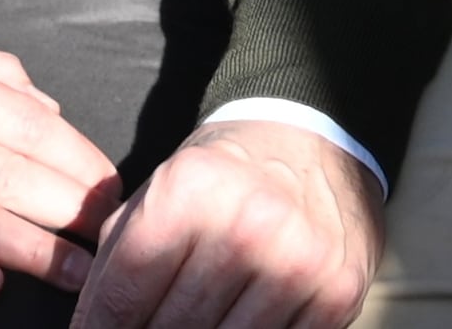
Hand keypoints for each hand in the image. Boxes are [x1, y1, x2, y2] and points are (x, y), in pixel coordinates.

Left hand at [71, 119, 379, 328]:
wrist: (315, 141)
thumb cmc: (224, 174)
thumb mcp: (158, 194)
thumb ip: (115, 262)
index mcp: (192, 190)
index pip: (124, 297)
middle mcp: (247, 224)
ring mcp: (297, 263)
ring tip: (189, 322)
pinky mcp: (335, 293)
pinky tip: (231, 323)